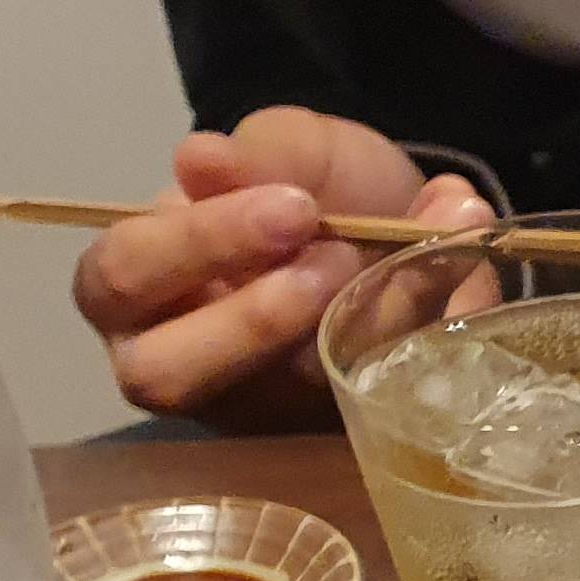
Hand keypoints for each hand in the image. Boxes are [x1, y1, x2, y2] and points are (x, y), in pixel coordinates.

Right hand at [70, 108, 489, 427]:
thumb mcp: (296, 150)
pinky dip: (417, 341)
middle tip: (335, 257)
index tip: (296, 206)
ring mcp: (251, 406)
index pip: (123, 277)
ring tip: (385, 276)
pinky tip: (456, 280)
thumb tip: (201, 158)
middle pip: (163, 373)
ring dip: (331, 345)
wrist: (399, 218)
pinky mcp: (326, 429)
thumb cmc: (310, 186)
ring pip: (259, 408)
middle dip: (252, 317)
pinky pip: (360, 409)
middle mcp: (175, 358)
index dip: (202, 243)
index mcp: (140, 281)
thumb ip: (258, 155)